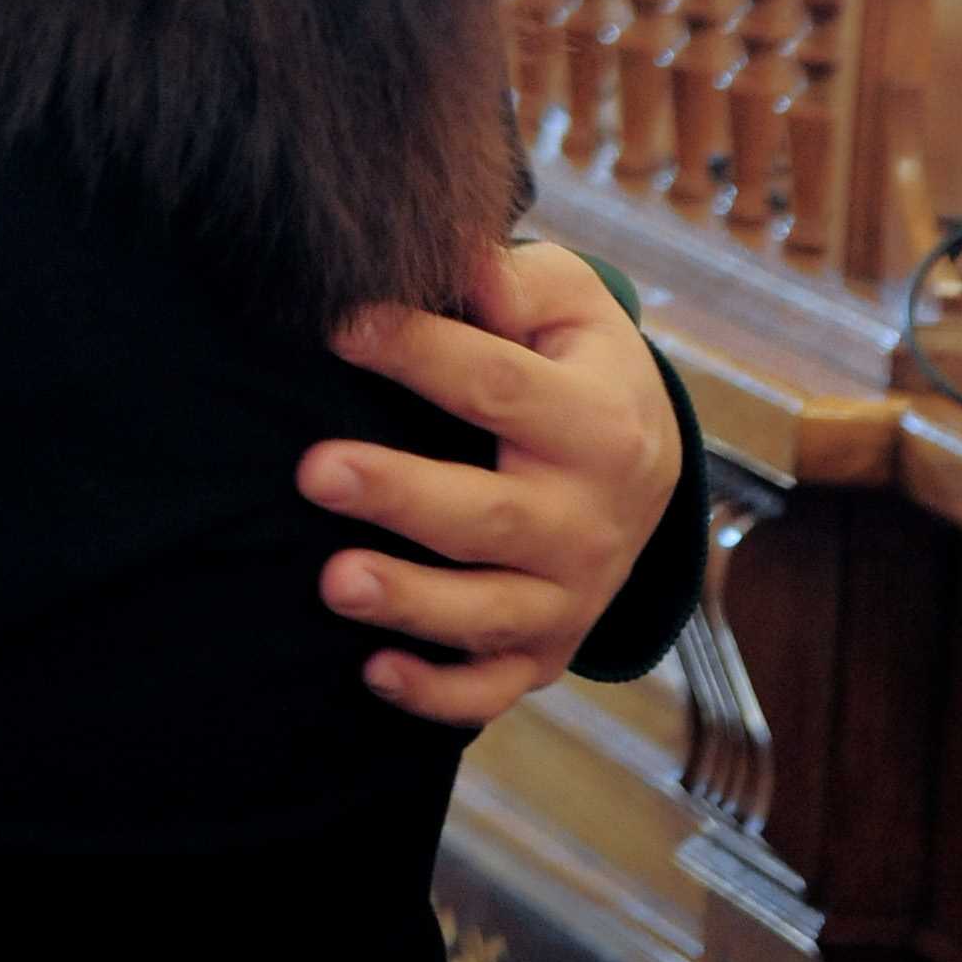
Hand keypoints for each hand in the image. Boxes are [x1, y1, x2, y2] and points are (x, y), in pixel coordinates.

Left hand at [300, 241, 684, 724]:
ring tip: (331, 582)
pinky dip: (439, 694)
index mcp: (595, 424)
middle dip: (400, 496)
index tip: (338, 324)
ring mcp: (568, 596)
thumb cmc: (577, 362)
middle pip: (488, 516)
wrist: (649, 464)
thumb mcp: (570, 305)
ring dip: (410, 604)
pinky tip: (374, 673)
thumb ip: (516, 281)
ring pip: (488, 613)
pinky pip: (494, 688)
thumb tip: (467, 267)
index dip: (417, 352)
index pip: (497, 386)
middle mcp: (588, 521)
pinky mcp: (546, 651)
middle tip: (312, 471)